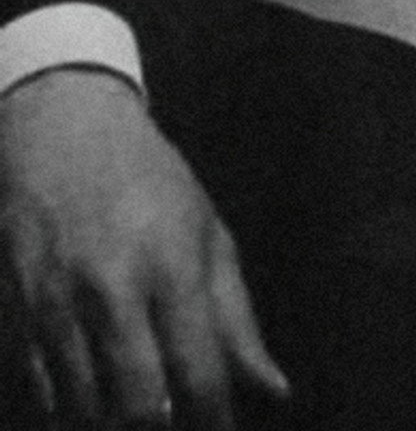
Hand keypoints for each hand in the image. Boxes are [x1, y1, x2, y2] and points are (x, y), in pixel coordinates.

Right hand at [0, 68, 289, 426]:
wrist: (61, 131)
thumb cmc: (148, 180)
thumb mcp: (207, 231)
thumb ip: (236, 318)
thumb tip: (274, 391)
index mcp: (170, 266)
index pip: (198, 374)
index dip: (215, 419)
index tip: (221, 425)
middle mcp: (111, 292)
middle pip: (138, 409)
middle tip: (178, 423)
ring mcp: (57, 308)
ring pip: (84, 412)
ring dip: (115, 424)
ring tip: (139, 412)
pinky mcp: (17, 317)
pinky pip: (44, 396)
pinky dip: (71, 412)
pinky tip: (95, 401)